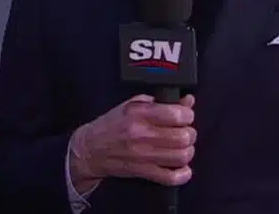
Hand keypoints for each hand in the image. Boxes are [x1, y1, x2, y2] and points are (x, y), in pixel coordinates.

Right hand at [70, 94, 196, 187]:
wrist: (89, 150)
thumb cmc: (110, 126)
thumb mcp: (131, 105)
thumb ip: (160, 102)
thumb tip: (187, 101)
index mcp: (138, 113)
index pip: (176, 114)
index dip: (187, 115)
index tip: (186, 116)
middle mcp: (141, 133)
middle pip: (183, 136)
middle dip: (189, 134)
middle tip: (184, 132)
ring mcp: (142, 155)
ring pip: (181, 156)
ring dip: (187, 152)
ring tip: (182, 148)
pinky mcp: (142, 171)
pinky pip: (170, 177)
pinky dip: (182, 174)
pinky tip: (182, 168)